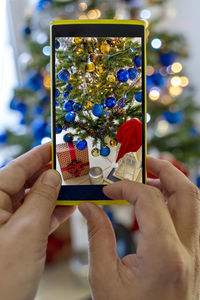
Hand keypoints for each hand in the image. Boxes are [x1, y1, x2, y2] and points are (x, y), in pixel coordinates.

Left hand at [0, 143, 74, 299]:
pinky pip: (35, 219)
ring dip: (54, 193)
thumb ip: (42, 197)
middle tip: (69, 165)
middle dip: (48, 174)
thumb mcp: (27, 230)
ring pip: (32, 201)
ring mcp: (6, 225)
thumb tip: (53, 175)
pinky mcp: (16, 239)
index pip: (16, 169)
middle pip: (24, 183)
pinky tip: (68, 206)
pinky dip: (52, 212)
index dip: (37, 156)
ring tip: (74, 184)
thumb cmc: (2, 277)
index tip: (54, 146)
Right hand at [79, 157, 199, 299]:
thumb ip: (98, 235)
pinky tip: (156, 203)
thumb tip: (89, 205)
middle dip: (164, 169)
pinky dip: (175, 200)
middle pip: (187, 191)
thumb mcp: (104, 278)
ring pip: (194, 202)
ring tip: (148, 178)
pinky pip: (191, 216)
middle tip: (141, 162)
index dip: (126, 186)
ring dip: (173, 183)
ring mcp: (196, 252)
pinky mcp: (194, 255)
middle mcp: (188, 249)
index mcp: (164, 254)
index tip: (108, 188)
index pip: (150, 198)